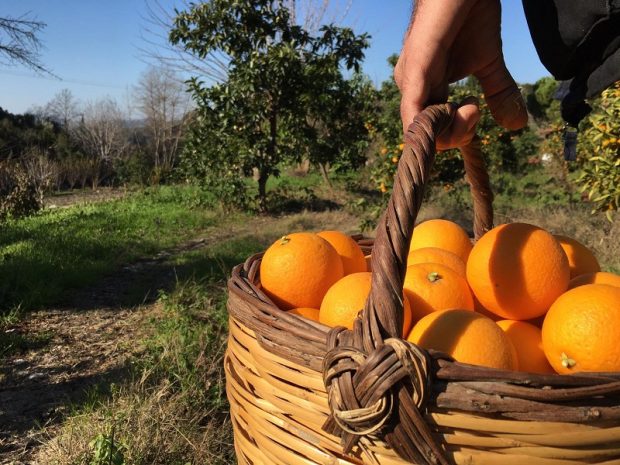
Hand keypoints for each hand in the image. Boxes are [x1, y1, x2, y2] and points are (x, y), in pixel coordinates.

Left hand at [394, 0, 526, 149]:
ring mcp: (411, 81)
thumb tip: (517, 125)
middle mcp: (414, 89)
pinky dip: (428, 126)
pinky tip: (452, 115)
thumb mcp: (489, 63)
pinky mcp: (414, 71)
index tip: (477, 113)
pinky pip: (412, 111)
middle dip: (457, 136)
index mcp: (428, 90)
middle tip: (475, 110)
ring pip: (421, 130)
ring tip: (472, 107)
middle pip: (429, 136)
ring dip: (451, 131)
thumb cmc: (471, 18)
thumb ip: (500, 94)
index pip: (436, 132)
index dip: (457, 135)